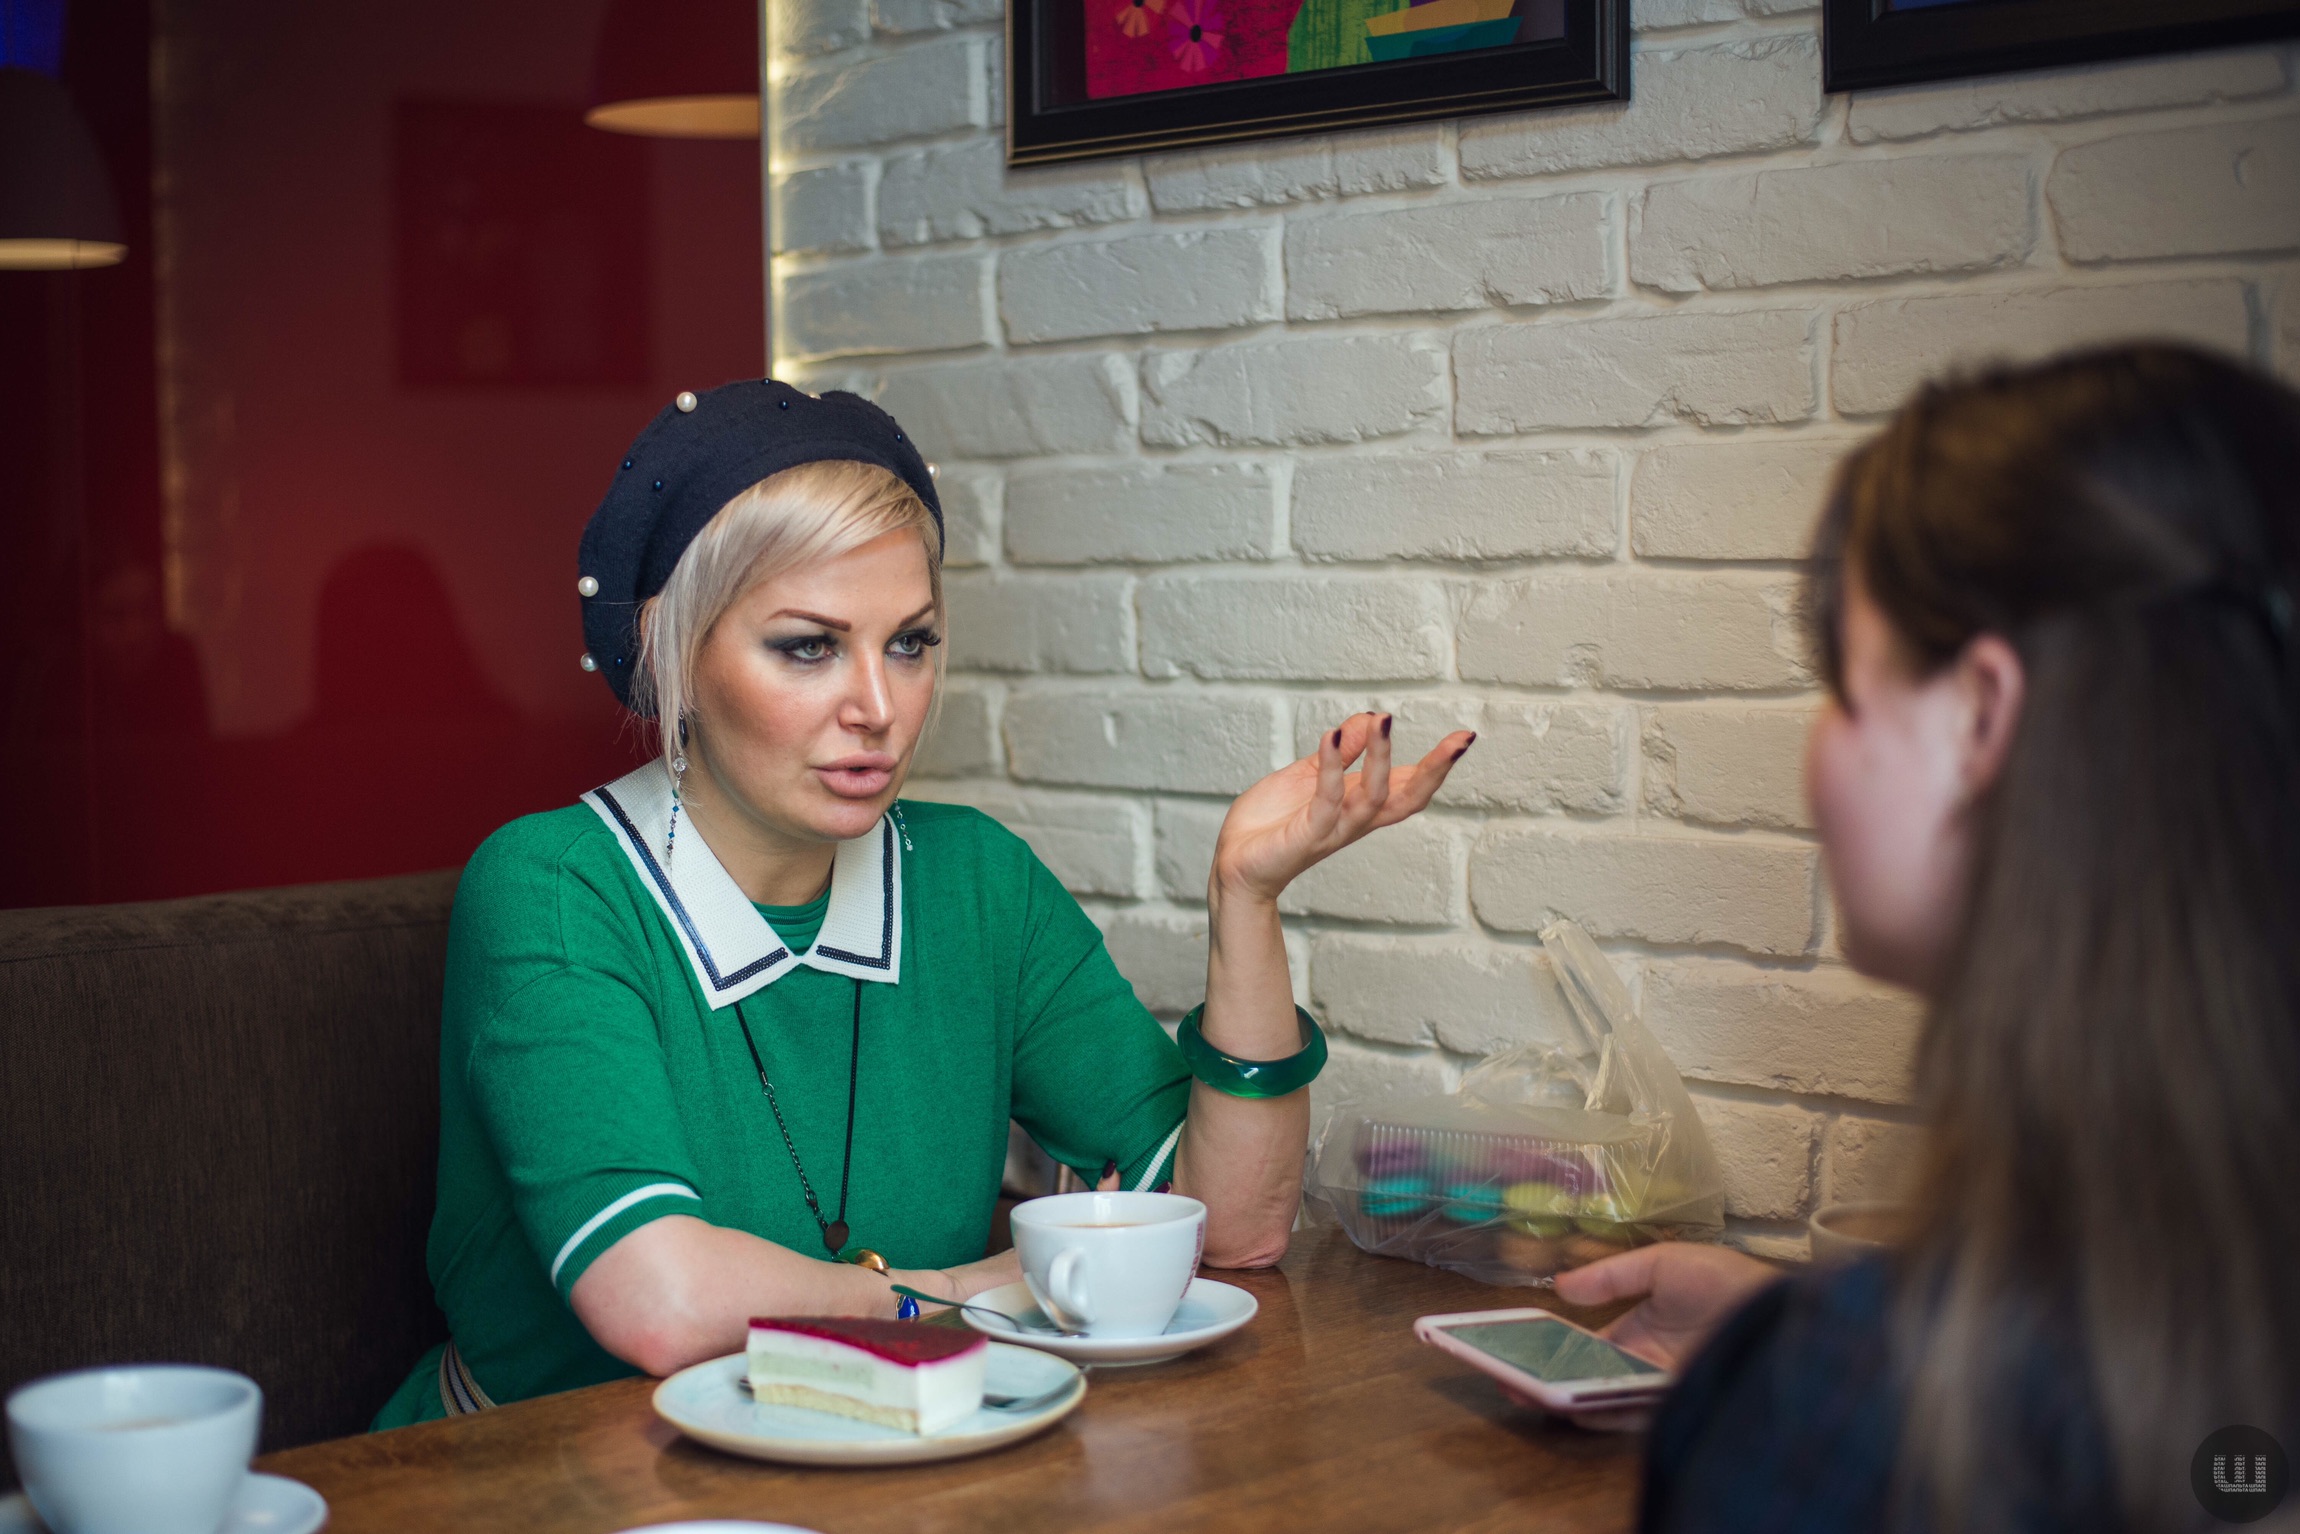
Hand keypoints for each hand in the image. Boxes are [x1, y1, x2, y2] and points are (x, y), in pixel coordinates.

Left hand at [1210, 713, 1472, 903]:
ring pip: (1374, 799)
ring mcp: (1334, 830)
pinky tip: (1329, 736)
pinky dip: (1331, 769)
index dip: (1438, 764)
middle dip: (1437, 771)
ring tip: (1383, 721)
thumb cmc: (1272, 823)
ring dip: (1382, 760)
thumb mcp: (1307, 776)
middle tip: (1460, 740)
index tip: (1465, 736)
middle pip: (1410, 800)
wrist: (1235, 865)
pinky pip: (1326, 803)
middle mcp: (1356, 821)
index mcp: (1359, 805)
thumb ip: (1337, 753)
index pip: (1410, 785)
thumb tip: (1367, 718)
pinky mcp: (1307, 836)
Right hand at [1500, 1245, 1778, 1431]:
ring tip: (1524, 1389)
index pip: (1587, 1344)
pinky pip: (1627, 1415)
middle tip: (1505, 1374)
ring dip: (1562, 1396)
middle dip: (1545, 1376)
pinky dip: (1596, 1412)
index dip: (1551, 1345)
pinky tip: (1568, 1404)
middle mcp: (1646, 1364)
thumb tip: (1561, 1286)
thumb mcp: (1662, 1263)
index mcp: (1642, 1329)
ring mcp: (1658, 1388)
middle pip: (1586, 1376)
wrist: (1778, 1309)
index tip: (1516, 1341)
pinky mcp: (1673, 1405)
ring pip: (1600, 1398)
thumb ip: (1611, 1275)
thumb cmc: (1726, 1280)